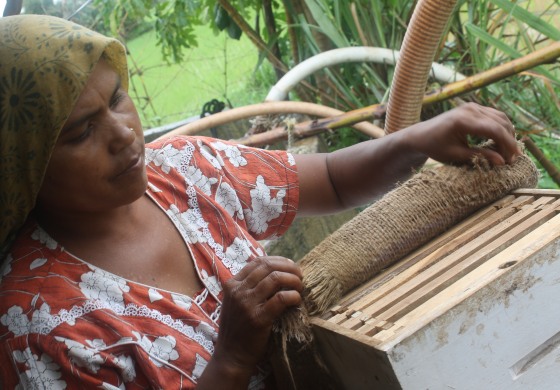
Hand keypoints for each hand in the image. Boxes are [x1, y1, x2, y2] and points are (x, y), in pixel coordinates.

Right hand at [213, 256, 302, 377]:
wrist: (231, 356)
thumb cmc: (238, 329)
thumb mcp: (236, 303)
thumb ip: (249, 287)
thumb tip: (275, 272)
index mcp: (232, 284)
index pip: (258, 262)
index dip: (278, 261)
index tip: (290, 266)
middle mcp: (237, 291)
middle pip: (268, 267)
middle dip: (288, 267)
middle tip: (300, 275)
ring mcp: (246, 304)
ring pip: (275, 279)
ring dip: (293, 280)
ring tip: (300, 286)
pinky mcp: (258, 318)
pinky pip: (280, 298)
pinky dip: (293, 296)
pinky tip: (297, 300)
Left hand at [404, 103, 520, 165]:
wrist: (421, 135)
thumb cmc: (435, 147)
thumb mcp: (456, 155)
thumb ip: (479, 156)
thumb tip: (502, 162)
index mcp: (463, 120)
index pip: (494, 130)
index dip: (507, 145)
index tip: (512, 160)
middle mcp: (470, 109)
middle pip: (501, 123)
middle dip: (509, 141)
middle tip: (512, 159)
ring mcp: (472, 106)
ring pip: (500, 117)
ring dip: (508, 134)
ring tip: (507, 152)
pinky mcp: (473, 108)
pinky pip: (494, 116)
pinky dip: (501, 128)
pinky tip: (501, 142)